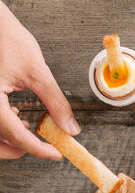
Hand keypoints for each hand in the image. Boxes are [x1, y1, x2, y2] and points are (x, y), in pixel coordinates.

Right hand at [0, 1, 79, 159]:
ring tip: (31, 126)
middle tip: (46, 145)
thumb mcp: (37, 72)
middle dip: (23, 148)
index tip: (57, 153)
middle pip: (0, 145)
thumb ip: (56, 102)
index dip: (39, 149)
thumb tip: (70, 127)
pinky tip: (16, 113)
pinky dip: (4, 126)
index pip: (16, 136)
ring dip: (12, 139)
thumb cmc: (6, 39)